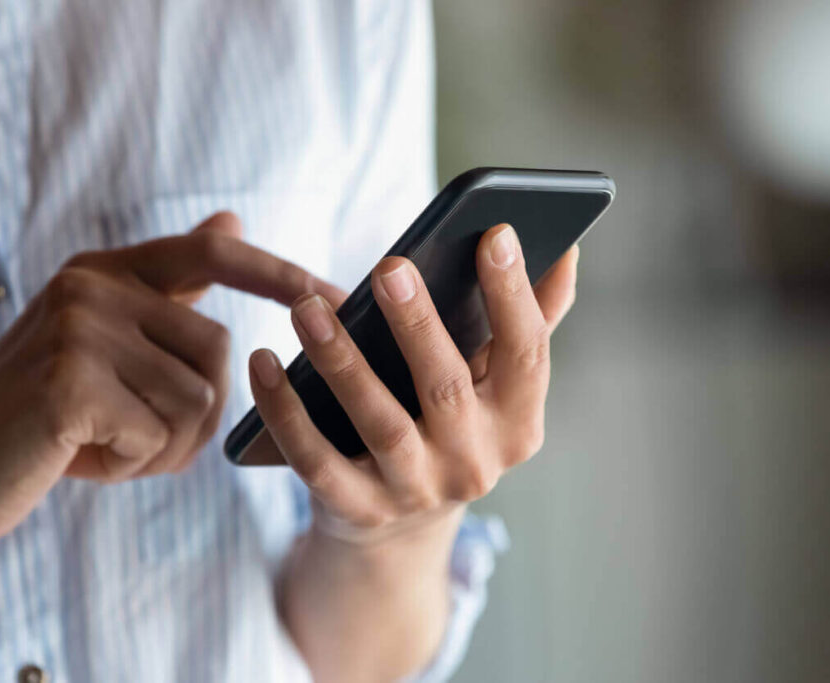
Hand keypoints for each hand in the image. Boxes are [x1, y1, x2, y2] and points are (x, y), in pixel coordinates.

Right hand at [0, 212, 343, 580]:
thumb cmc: (43, 420)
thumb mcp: (105, 345)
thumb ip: (170, 291)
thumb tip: (232, 221)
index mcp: (104, 270)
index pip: (213, 253)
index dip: (280, 272)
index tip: (339, 297)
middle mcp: (91, 285)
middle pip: (217, 350)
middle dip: (192, 414)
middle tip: (131, 436)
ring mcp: (78, 329)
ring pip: (198, 399)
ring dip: (164, 446)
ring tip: (104, 445)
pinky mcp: (71, 383)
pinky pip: (161, 435)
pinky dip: (135, 466)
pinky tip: (83, 459)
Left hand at [248, 223, 577, 542]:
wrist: (401, 523)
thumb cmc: (453, 424)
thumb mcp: (495, 384)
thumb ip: (531, 321)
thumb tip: (567, 250)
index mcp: (517, 422)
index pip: (527, 354)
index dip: (516, 296)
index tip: (497, 232)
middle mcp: (475, 464)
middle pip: (447, 388)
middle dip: (419, 327)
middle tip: (390, 267)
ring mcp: (416, 492)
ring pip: (380, 423)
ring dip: (341, 361)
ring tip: (307, 307)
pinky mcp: (358, 509)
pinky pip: (316, 461)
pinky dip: (286, 413)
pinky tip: (263, 362)